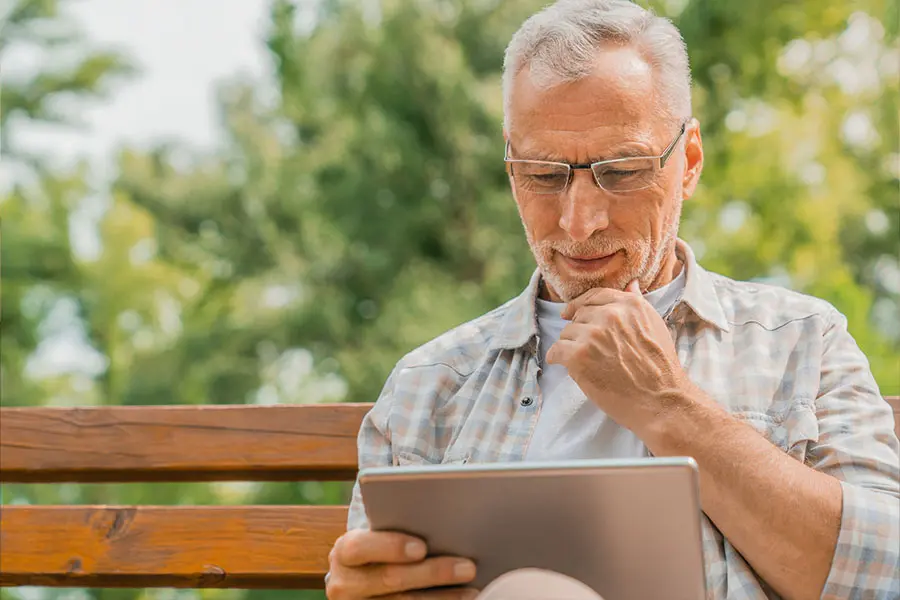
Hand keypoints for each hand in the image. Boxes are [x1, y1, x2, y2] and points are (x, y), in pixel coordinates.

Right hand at [325, 529, 478, 599]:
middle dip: (432, 572)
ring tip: (473, 590)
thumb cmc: (381, 546)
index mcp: (344, 552)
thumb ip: (399, 524)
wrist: (361, 577)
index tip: (422, 547)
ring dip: (443, 598)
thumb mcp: (379, 534)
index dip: (391, 547)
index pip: (361, 547)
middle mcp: (344, 584)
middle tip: (468, 566)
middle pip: (390, 579)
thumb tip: (445, 515)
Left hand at [546, 280, 690, 436]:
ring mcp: (593, 334)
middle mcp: (611, 315)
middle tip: (589, 350)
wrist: (661, 400)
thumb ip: (637, 303)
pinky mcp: (579, 355)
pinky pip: (556, 350)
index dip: (580, 305)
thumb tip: (632, 284)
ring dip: (570, 347)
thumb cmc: (660, 368)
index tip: (571, 313)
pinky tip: (564, 365)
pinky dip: (556, 358)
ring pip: (566, 333)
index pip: (594, 296)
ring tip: (587, 363)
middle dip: (579, 331)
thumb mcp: (654, 326)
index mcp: (630, 304)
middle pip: (579, 315)